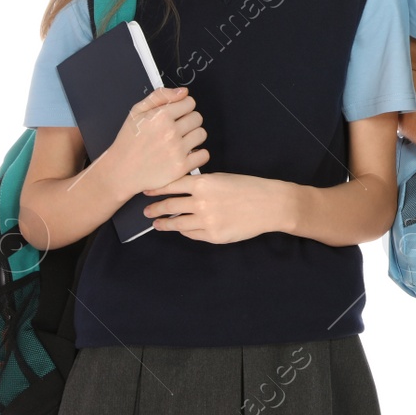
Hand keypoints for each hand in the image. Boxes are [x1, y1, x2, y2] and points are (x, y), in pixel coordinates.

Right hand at [106, 87, 207, 194]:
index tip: (176, 114)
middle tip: (176, 129)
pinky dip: (197, 154)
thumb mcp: (136, 113)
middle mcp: (170, 132)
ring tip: (179, 141)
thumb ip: (160, 96)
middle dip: (188, 121)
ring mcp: (177, 150)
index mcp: (160, 116)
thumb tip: (184, 92)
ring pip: (202, 134)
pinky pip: (204, 155)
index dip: (183, 107)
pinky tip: (185, 154)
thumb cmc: (128, 142)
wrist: (121, 172)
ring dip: (193, 136)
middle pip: (197, 117)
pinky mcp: (181, 167)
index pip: (190, 102)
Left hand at [143, 172, 284, 243]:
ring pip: (177, 224)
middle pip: (169, 206)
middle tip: (147, 212)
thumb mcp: (222, 178)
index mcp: (203, 183)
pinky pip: (192, 234)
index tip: (146, 192)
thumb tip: (181, 192)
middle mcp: (201, 202)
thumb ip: (200, 185)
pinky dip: (185, 231)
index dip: (156, 189)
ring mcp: (206, 221)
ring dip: (165, 224)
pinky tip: (182, 229)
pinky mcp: (213, 236)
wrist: (269, 205)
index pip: (171, 185)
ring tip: (157, 224)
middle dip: (155, 209)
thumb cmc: (248, 188)